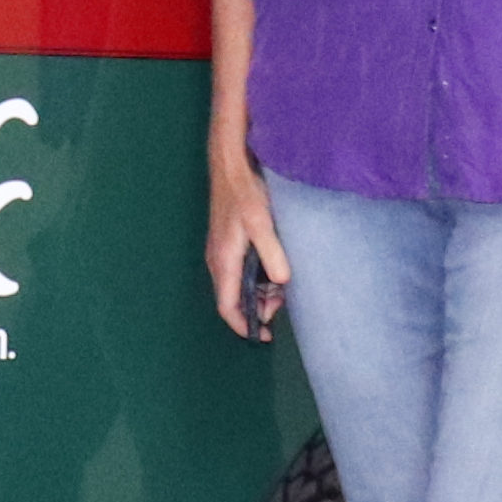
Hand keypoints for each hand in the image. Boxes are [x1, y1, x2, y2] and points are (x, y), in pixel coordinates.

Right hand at [203, 156, 292, 340]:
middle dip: (257, 308)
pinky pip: (240, 271)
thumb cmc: (245, 192)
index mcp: (224, 261)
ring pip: (238, 285)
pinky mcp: (228, 243)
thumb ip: (272, 253)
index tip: (263, 335)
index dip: (243, 325)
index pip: (227, 306)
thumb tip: (282, 283)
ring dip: (258, 292)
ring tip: (282, 288)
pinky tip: (274, 269)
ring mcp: (221, 252)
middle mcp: (218, 260)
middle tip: (283, 304)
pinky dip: (256, 277)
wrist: (231, 165)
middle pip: (233, 298)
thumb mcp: (262, 223)